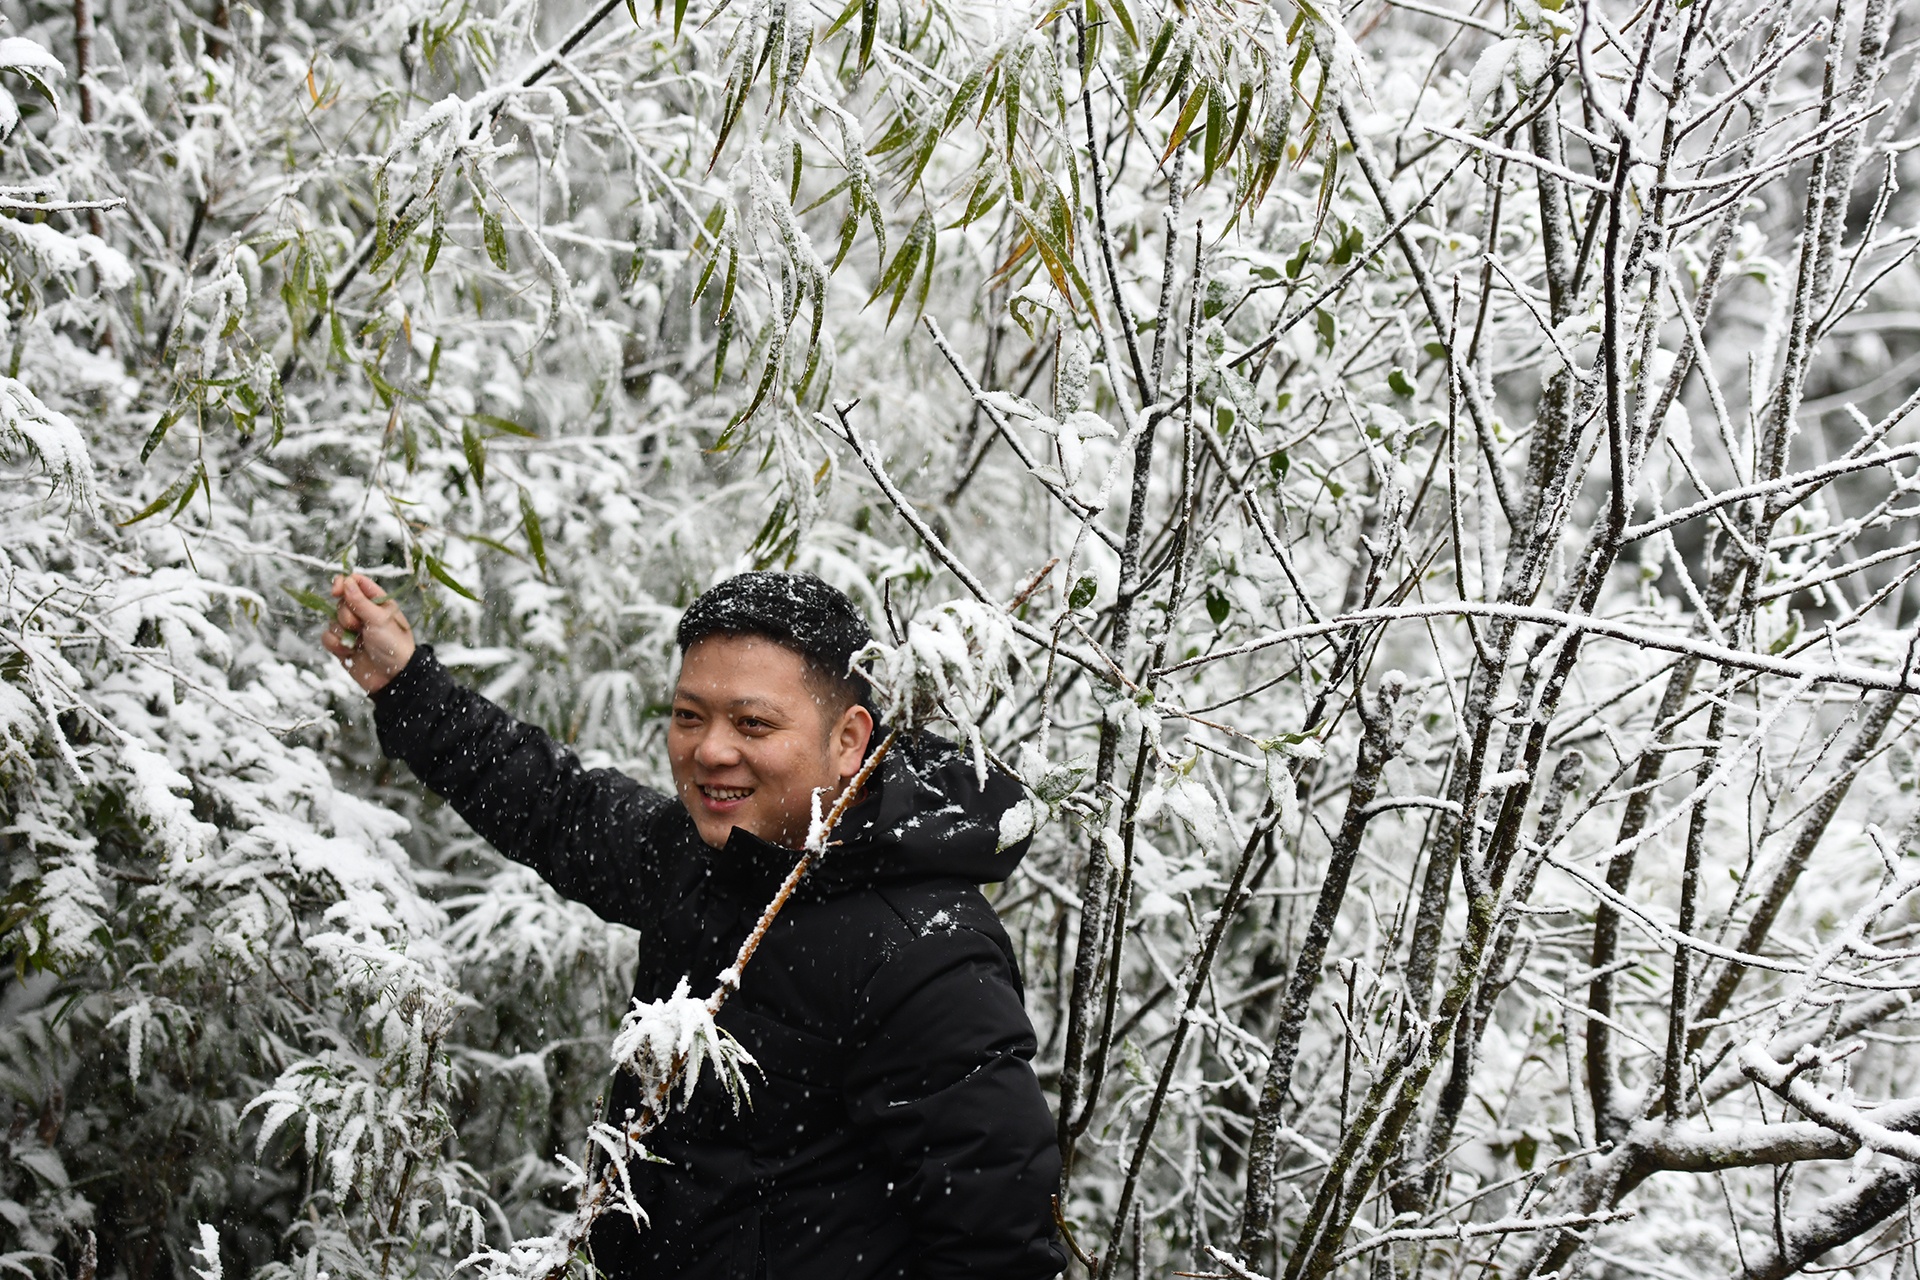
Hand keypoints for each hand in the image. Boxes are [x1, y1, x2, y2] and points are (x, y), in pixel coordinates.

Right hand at [321, 572, 415, 695]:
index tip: (337, 592)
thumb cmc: (393, 645)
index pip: (355, 581)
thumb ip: (361, 601)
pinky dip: (335, 644)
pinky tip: (349, 652)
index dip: (344, 583)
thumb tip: (346, 581)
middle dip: (346, 615)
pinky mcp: (341, 644)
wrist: (392, 677)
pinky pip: (326, 637)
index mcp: (376, 601)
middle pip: (340, 602)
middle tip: (360, 627)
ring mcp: (351, 629)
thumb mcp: (380, 620)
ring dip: (342, 632)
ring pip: (331, 620)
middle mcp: (362, 612)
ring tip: (358, 643)